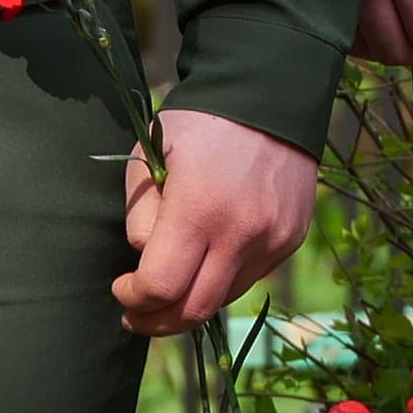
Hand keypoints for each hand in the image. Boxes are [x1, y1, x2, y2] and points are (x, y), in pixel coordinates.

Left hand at [114, 109, 318, 336]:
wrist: (272, 92)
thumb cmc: (200, 122)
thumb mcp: (150, 157)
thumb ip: (140, 216)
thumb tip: (146, 259)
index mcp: (199, 209)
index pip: (160, 288)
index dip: (132, 298)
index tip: (121, 286)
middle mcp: (242, 233)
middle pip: (193, 311)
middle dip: (156, 320)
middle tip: (136, 315)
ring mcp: (273, 239)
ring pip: (223, 300)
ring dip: (190, 303)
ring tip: (170, 289)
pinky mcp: (291, 238)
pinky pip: (250, 277)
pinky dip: (222, 279)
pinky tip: (208, 259)